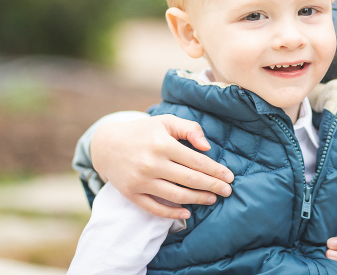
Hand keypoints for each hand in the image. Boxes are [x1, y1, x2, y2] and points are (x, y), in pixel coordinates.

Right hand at [91, 114, 233, 219]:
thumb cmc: (143, 132)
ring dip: (198, 199)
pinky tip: (187, 212)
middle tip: (228, 191)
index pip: (197, 161)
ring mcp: (140, 181)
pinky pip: (155, 208)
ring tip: (212, 199)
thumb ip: (189, 129)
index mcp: (162, 144)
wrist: (107, 145)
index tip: (229, 177)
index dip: (216, 171)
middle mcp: (152, 163)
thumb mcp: (166, 122)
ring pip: (176, 195)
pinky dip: (172, 213)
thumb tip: (207, 147)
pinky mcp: (131, 194)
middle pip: (190, 180)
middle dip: (213, 186)